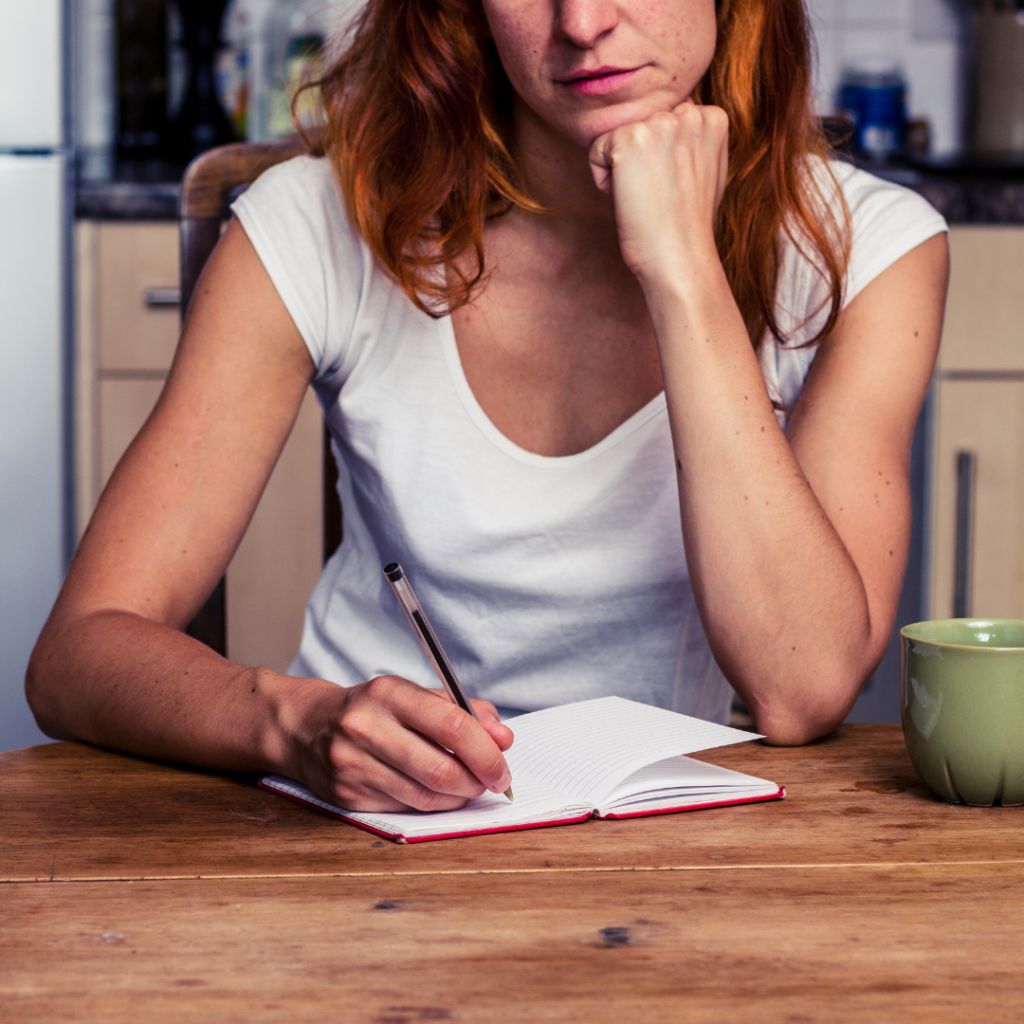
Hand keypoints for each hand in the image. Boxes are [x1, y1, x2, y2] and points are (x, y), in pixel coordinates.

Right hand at [284, 676, 513, 811]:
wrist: (305, 727)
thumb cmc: (373, 709)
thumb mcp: (415, 695)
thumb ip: (464, 711)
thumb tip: (503, 737)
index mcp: (388, 693)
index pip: (451, 725)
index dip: (486, 752)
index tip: (503, 766)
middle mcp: (365, 727)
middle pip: (439, 769)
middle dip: (477, 782)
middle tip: (492, 782)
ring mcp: (352, 764)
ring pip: (424, 796)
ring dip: (458, 797)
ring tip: (468, 787)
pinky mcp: (346, 796)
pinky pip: (404, 808)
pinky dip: (431, 805)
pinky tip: (438, 794)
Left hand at [588, 100, 728, 285]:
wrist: (680, 255)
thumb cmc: (689, 223)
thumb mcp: (708, 169)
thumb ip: (695, 139)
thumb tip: (679, 117)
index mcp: (712, 117)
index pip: (664, 122)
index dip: (662, 159)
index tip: (674, 187)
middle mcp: (688, 113)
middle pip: (640, 128)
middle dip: (641, 162)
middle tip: (659, 194)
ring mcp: (659, 123)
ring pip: (618, 139)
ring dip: (623, 170)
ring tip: (647, 196)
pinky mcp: (629, 138)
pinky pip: (596, 151)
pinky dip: (603, 181)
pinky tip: (630, 199)